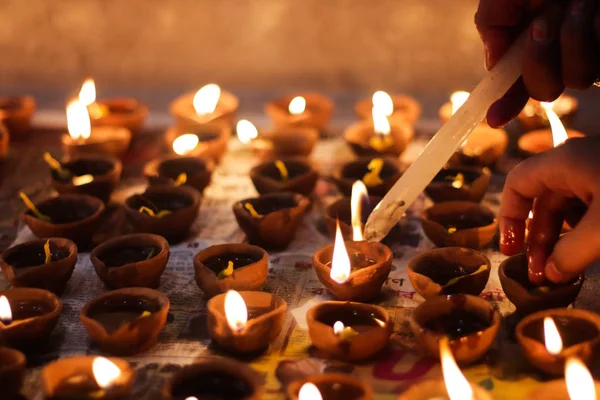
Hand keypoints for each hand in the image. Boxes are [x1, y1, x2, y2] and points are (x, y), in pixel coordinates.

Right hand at [475, 0, 599, 127]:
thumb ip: (491, 19)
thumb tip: (494, 56)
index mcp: (528, 42)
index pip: (513, 83)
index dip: (503, 103)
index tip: (492, 119)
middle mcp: (558, 51)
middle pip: (544, 91)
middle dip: (537, 64)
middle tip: (541, 25)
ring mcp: (589, 51)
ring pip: (577, 79)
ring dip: (572, 42)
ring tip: (577, 3)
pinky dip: (592, 33)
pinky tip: (592, 9)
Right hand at [499, 136, 599, 283]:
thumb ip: (571, 254)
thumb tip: (551, 274)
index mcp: (564, 162)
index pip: (517, 184)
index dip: (508, 218)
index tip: (511, 251)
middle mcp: (578, 163)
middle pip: (542, 201)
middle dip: (538, 239)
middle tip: (539, 274)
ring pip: (569, 208)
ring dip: (562, 240)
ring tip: (564, 271)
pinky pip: (592, 208)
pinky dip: (585, 233)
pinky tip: (589, 255)